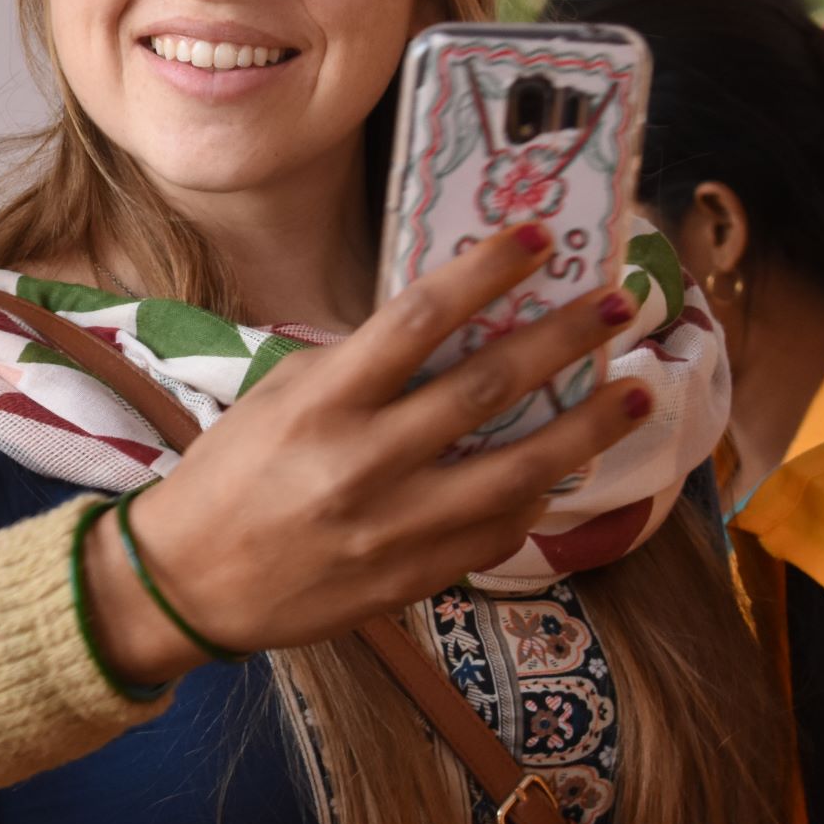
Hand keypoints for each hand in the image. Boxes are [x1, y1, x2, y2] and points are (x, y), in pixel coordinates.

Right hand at [88, 225, 649, 683]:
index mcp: (321, 402)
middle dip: (562, 340)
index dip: (486, 272)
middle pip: (486, 387)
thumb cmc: (229, 476)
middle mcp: (362, 461)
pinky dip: (537, 498)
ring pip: (515, 468)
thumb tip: (445, 331)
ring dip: (586, 427)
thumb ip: (355, 367)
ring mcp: (393, 526)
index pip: (419, 318)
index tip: (538, 240)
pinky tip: (566, 470)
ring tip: (634, 393)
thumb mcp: (276, 399)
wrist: (189, 583)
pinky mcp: (411, 577)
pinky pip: (495, 532)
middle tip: (616, 305)